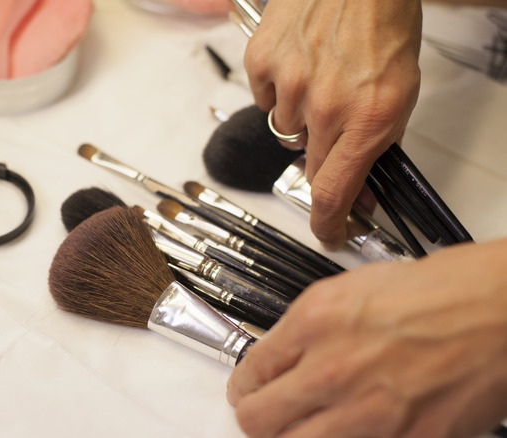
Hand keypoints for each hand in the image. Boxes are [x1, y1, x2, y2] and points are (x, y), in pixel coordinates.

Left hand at [227, 238, 506, 436]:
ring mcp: (368, 412)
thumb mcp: (353, 288)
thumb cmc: (444, 291)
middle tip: (262, 414)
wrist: (503, 309)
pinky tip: (346, 432)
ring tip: (298, 428)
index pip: (249, 372)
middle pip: (257, 420)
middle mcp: (333, 369)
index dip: (242, 385)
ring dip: (291, 437)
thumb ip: (308, 327)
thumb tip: (282, 353)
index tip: (247, 388)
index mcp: (315, 323)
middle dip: (255, 417)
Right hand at [244, 0, 422, 248]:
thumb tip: (361, 190)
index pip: (334, 192)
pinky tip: (299, 64)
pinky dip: (278, 89)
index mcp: (367, 118)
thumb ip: (378, 146)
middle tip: (333, 126)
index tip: (328, 233)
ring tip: (319, 78)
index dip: (328, 222)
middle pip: (308, 164)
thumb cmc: (383, 25)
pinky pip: (264, 98)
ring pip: (285, 130)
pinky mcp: (262, 62)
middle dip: (321, 157)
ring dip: (300, 116)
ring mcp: (289, 83)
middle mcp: (325, 106)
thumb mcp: (400, 91)